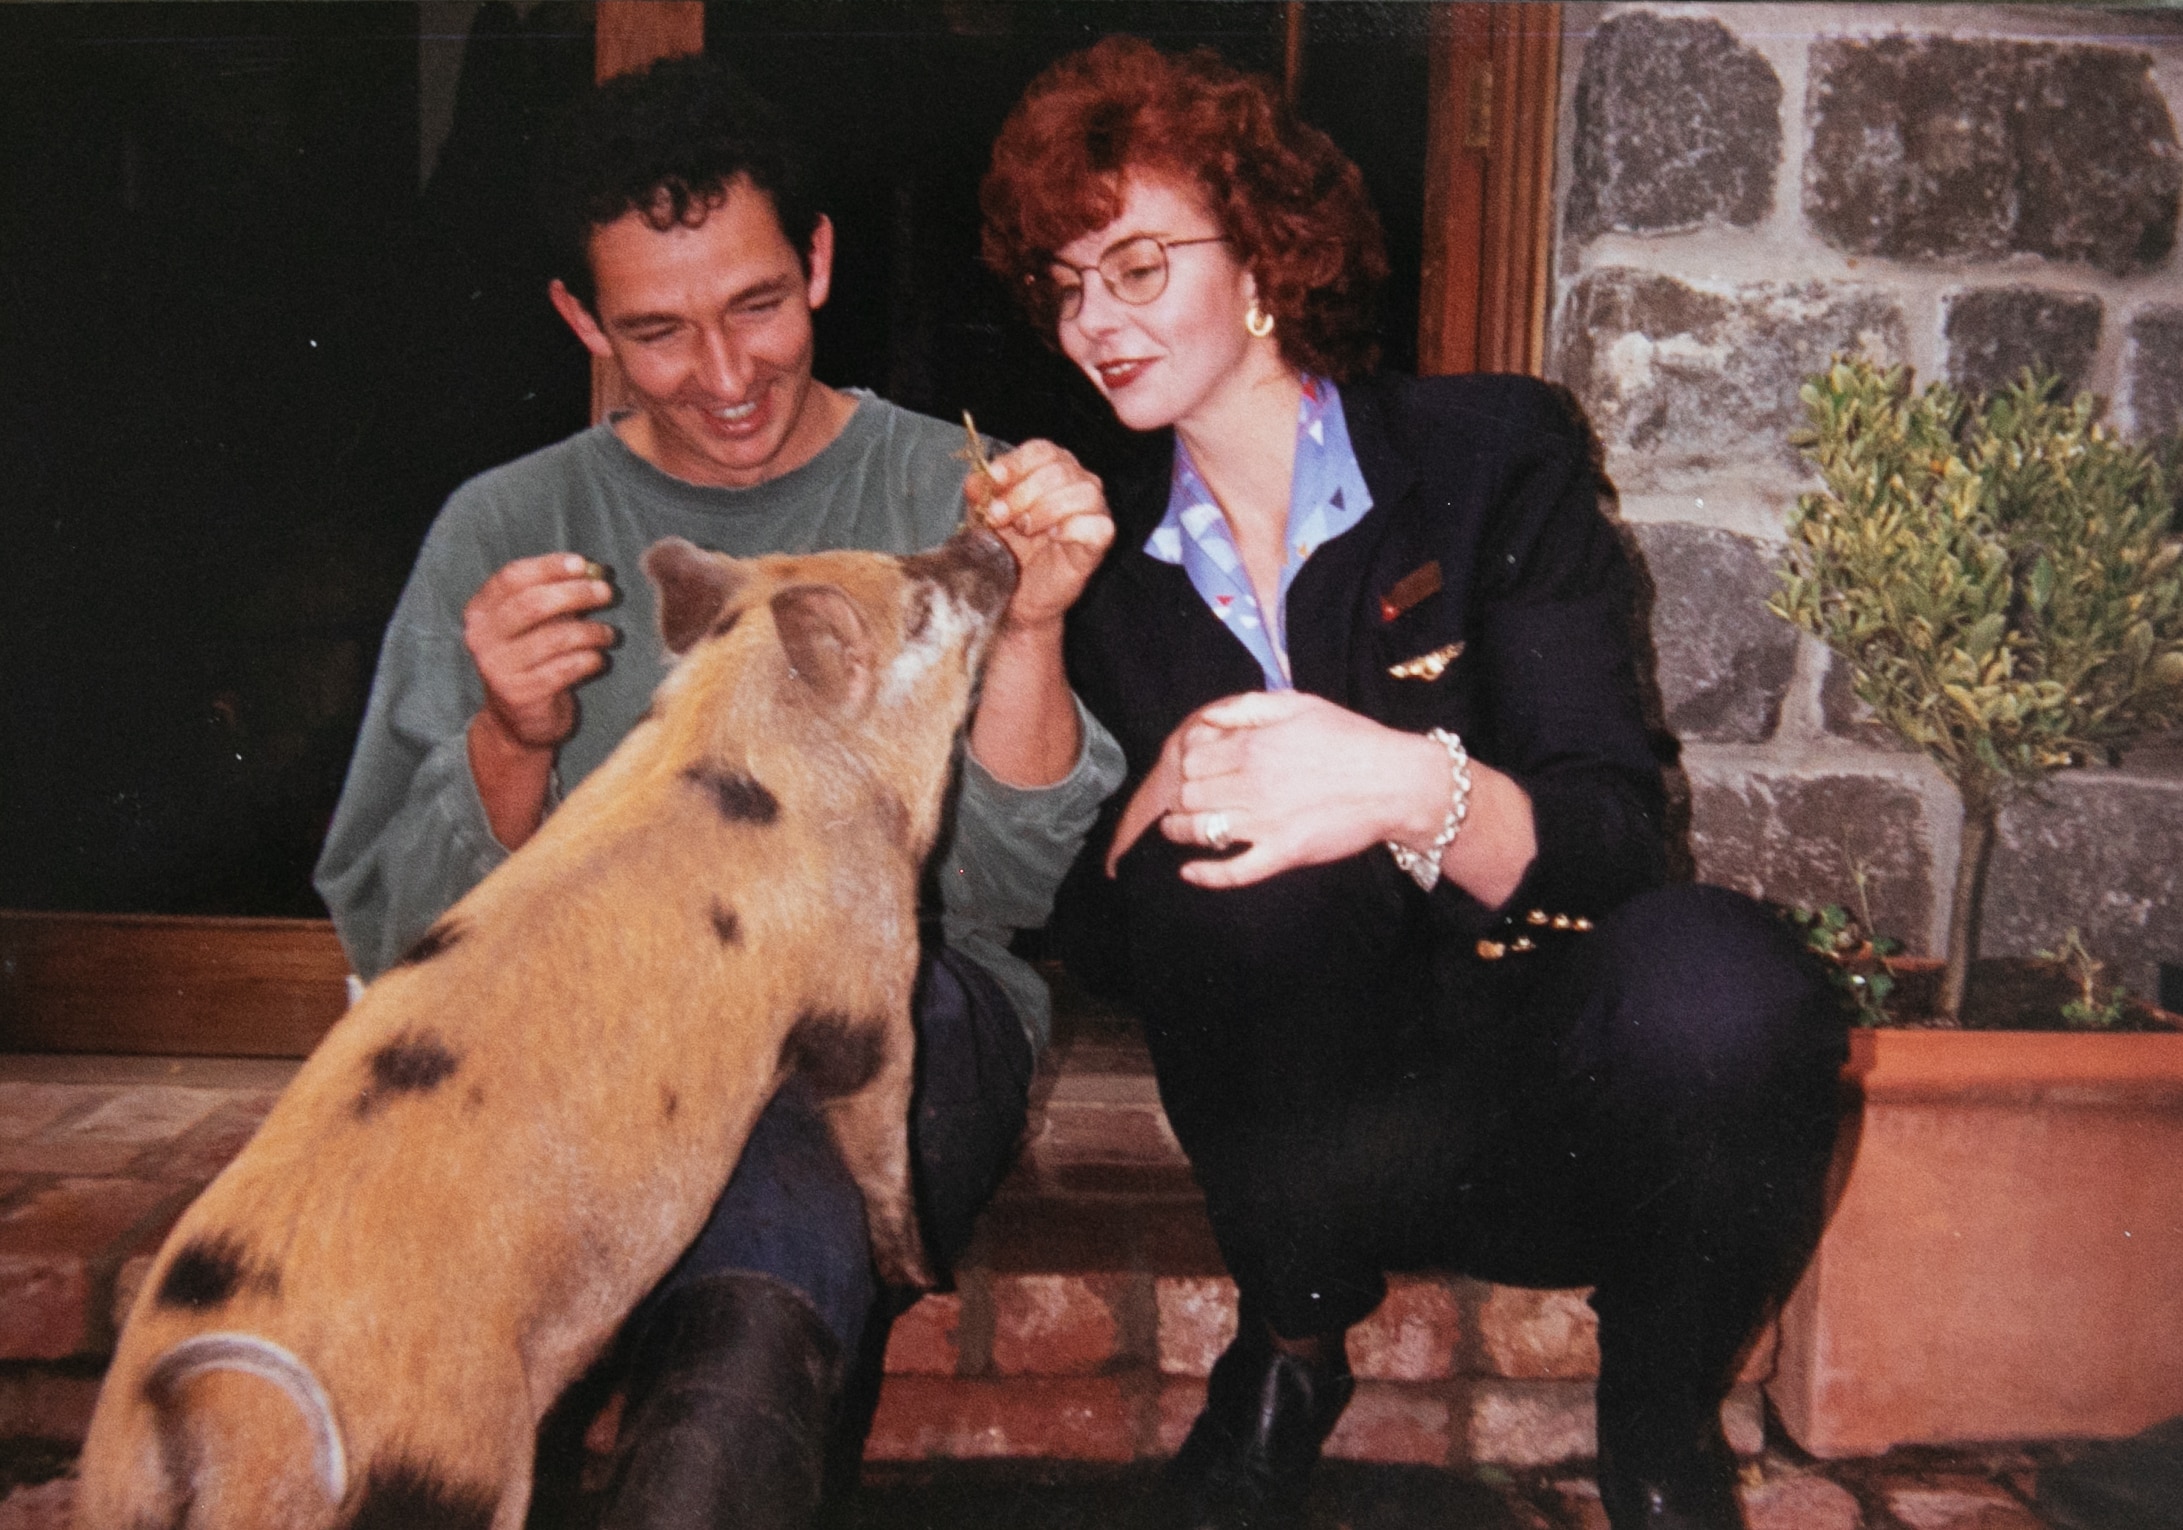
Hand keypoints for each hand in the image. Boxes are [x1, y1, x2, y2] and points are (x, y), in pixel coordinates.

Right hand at [462, 553, 616, 752]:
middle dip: (576, 593)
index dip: (549, 566)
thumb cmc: (532, 659)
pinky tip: (600, 658)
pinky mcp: (521, 694)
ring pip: (555, 637)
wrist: (518, 720)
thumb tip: (597, 571)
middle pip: (533, 603)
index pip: (512, 577)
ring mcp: (498, 668)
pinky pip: (566, 668)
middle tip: (607, 592)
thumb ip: (555, 595)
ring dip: (592, 631)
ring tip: (610, 633)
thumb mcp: (534, 624)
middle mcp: (481, 638)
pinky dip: (590, 659)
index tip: (583, 563)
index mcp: (480, 612)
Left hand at [966, 439, 1113, 631]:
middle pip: (1058, 470)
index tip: (992, 481)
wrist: (1017, 594)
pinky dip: (1071, 528)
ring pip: (1082, 492)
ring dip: (1045, 509)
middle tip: (998, 517)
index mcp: (1052, 467)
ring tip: (1025, 529)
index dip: (1016, 463)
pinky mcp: (1101, 539)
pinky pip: (1098, 524)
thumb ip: (981, 493)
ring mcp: (1094, 509)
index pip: (1042, 449)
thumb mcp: (985, 515)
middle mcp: (1078, 481)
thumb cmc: (1008, 550)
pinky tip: (1053, 537)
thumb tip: (978, 481)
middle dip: (1022, 493)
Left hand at [1106, 691, 1448, 886]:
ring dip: (1179, 831)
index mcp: (1253, 745)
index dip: (1186, 763)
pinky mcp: (1282, 854)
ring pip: (1199, 831)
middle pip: (1188, 794)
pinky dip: (1205, 875)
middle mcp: (1252, 783)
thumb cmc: (1351, 739)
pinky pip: (1233, 872)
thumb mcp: (1300, 704)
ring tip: (1176, 828)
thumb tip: (1207, 716)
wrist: (1396, 781)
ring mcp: (1265, 822)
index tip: (1193, 769)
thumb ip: (1248, 706)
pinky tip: (1188, 872)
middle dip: (1180, 796)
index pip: (1192, 757)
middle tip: (1183, 799)